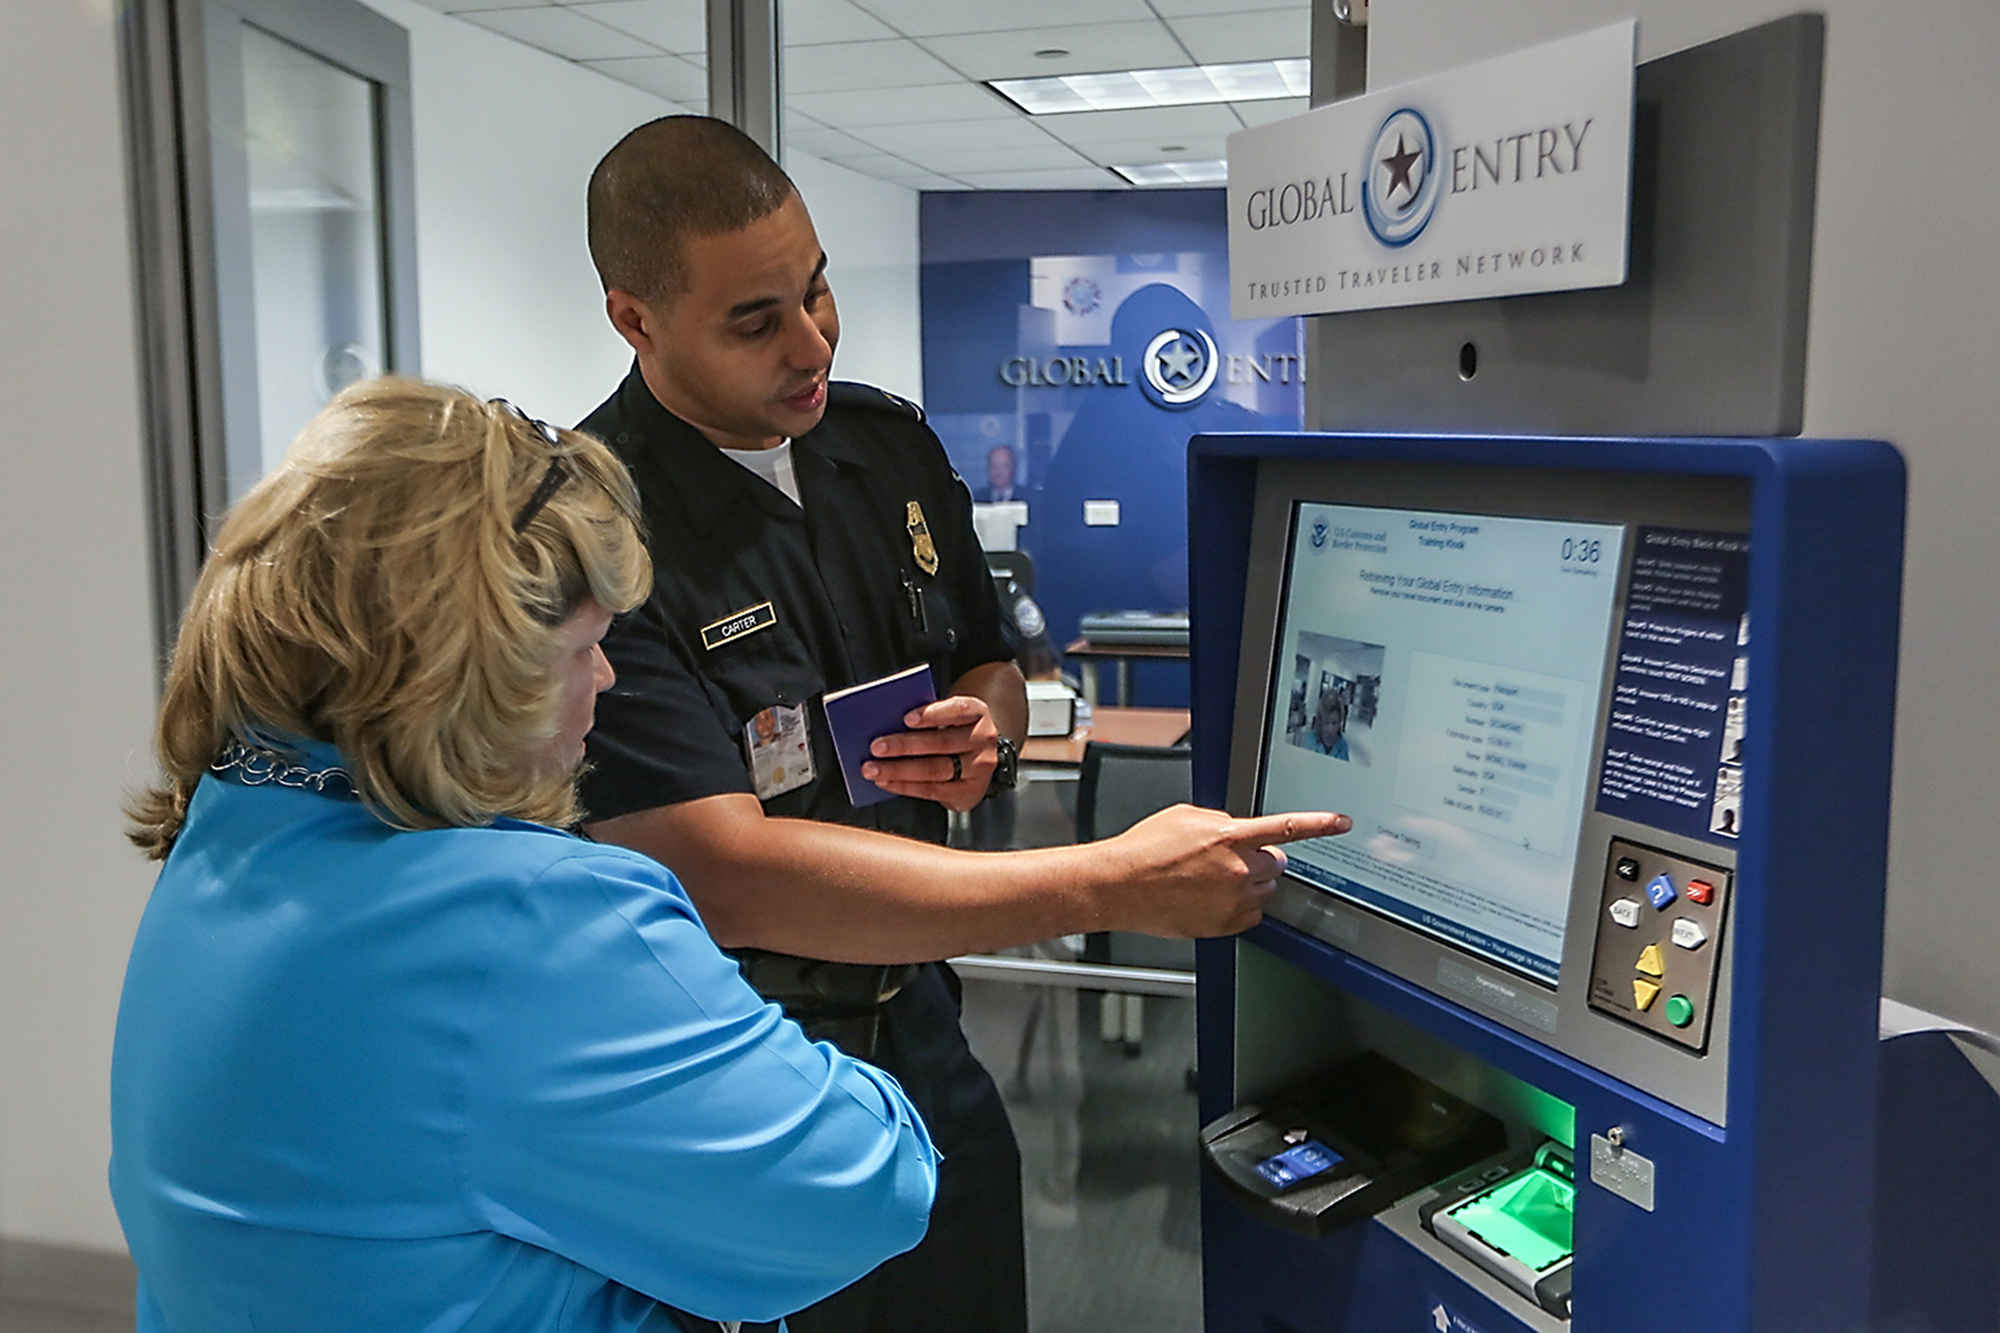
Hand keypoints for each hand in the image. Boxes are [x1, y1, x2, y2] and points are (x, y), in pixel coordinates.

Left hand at [861, 695, 998, 812]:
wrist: (978, 758)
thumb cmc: (952, 730)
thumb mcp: (948, 718)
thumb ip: (925, 717)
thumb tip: (885, 723)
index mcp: (977, 713)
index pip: (958, 709)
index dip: (932, 714)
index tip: (906, 718)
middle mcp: (982, 739)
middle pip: (941, 743)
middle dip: (904, 745)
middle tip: (875, 746)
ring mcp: (978, 768)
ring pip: (935, 769)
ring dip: (898, 770)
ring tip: (872, 769)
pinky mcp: (968, 791)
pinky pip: (932, 790)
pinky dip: (904, 786)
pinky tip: (885, 782)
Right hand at [1102, 806, 1352, 937]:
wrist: (1120, 885)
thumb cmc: (1144, 850)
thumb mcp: (1185, 816)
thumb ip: (1221, 821)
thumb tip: (1237, 829)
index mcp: (1228, 837)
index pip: (1286, 829)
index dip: (1319, 825)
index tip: (1341, 823)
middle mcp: (1236, 869)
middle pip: (1276, 863)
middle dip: (1260, 859)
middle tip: (1229, 860)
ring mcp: (1232, 900)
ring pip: (1264, 889)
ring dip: (1248, 883)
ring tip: (1211, 880)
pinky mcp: (1225, 925)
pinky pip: (1251, 915)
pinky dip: (1238, 907)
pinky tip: (1210, 898)